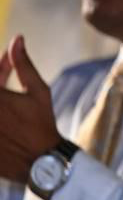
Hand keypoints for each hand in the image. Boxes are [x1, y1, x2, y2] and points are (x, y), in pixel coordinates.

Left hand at [0, 36, 60, 182]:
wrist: (40, 161)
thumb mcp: (37, 91)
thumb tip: (17, 39)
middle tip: (10, 98)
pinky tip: (4, 123)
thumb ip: (22, 64)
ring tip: (8, 112)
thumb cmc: (41, 123)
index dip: (0, 70)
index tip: (4, 73)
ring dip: (0, 106)